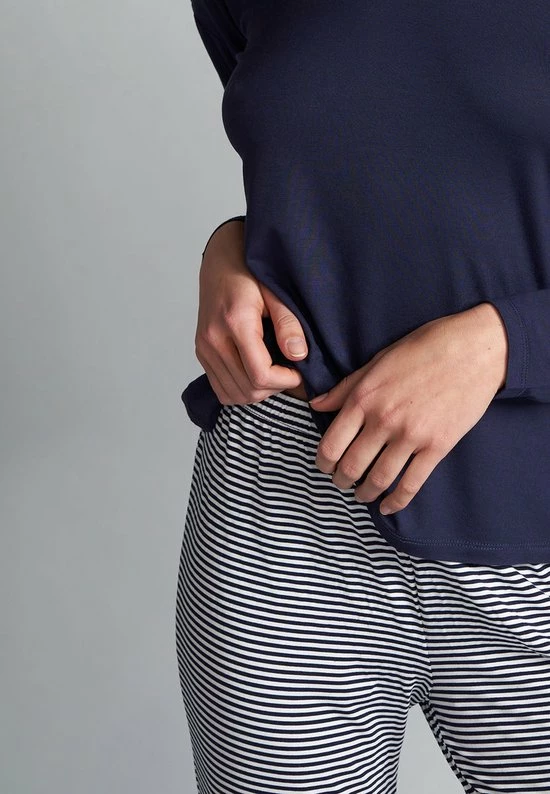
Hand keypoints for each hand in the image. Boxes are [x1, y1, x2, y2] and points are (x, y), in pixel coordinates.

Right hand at [195, 218, 308, 403]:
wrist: (220, 262)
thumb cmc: (250, 273)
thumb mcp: (276, 292)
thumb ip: (288, 323)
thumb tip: (298, 355)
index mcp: (234, 323)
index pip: (260, 374)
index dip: (285, 381)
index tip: (299, 371)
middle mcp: (213, 340)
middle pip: (248, 390)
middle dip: (275, 388)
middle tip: (290, 371)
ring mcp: (204, 349)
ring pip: (234, 395)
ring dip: (259, 392)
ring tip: (275, 373)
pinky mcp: (202, 354)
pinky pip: (222, 389)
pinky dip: (242, 390)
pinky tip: (256, 375)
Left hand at [309, 303, 507, 514]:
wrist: (474, 349)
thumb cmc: (424, 347)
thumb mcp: (378, 361)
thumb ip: (346, 387)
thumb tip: (316, 404)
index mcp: (364, 398)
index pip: (331, 444)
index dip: (322, 462)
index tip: (324, 466)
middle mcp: (383, 420)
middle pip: (351, 466)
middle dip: (341, 480)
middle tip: (341, 482)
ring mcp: (411, 436)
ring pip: (379, 479)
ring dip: (365, 493)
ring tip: (362, 495)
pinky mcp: (438, 446)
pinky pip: (411, 484)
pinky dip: (396, 502)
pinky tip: (388, 507)